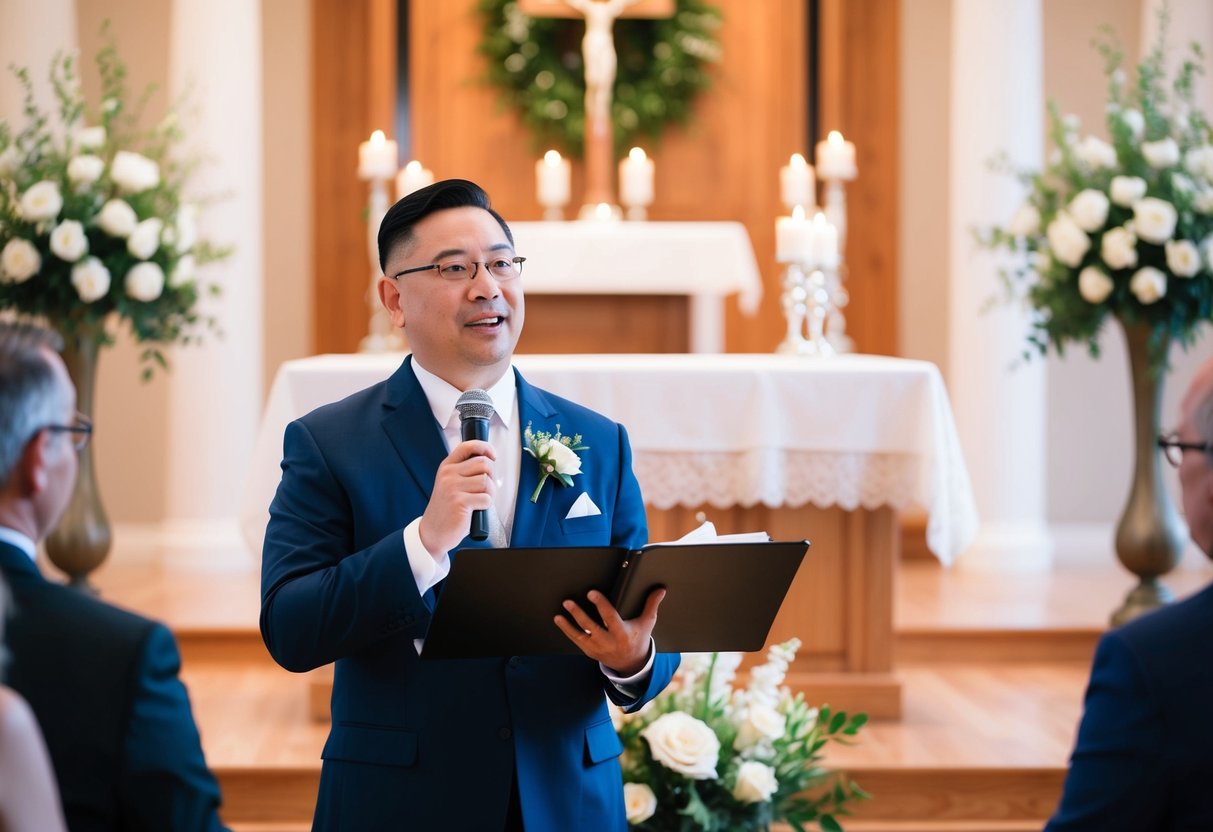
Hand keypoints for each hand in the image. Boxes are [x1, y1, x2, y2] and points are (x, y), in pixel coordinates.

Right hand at [418, 440, 495, 556]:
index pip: (468, 446)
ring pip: (486, 481)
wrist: (433, 532)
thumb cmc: (448, 509)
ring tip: (481, 501)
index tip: (493, 455)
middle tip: (485, 489)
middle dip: (491, 476)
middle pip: (484, 463)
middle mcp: (448, 474)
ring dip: (490, 493)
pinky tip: (477, 509)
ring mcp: (453, 487)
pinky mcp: (460, 502)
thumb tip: (490, 461)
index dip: (485, 447)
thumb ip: (465, 471)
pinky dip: (487, 505)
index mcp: (447, 467)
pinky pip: (486, 498)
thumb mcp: (451, 484)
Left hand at [554, 587, 665, 676]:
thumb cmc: (638, 638)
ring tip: (560, 612)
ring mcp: (598, 648)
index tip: (591, 593)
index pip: (610, 617)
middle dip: (579, 614)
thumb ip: (651, 605)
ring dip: (568, 624)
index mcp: (622, 633)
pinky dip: (567, 630)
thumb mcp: (647, 623)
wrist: (631, 664)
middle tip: (568, 602)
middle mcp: (608, 642)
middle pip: (591, 627)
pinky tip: (559, 620)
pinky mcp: (590, 651)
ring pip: (580, 635)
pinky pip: (577, 640)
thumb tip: (660, 589)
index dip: (600, 605)